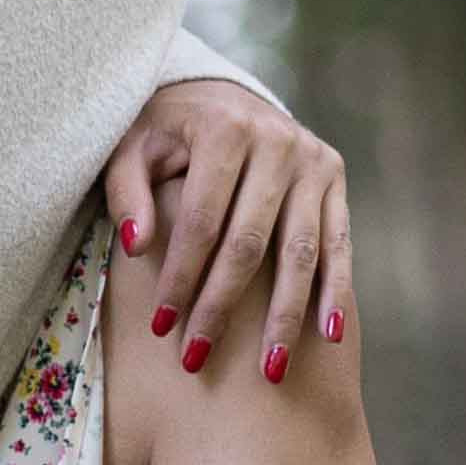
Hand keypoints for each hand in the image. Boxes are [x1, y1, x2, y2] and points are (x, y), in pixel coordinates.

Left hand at [101, 75, 351, 382]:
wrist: (221, 95)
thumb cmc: (166, 133)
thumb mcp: (133, 147)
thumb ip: (126, 192)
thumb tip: (136, 246)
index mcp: (224, 129)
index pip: (201, 221)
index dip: (181, 277)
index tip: (161, 327)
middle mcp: (276, 142)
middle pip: (248, 243)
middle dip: (222, 306)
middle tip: (198, 360)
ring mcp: (312, 160)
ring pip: (299, 251)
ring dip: (284, 314)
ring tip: (269, 369)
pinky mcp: (334, 177)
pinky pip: (338, 242)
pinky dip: (335, 290)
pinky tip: (328, 335)